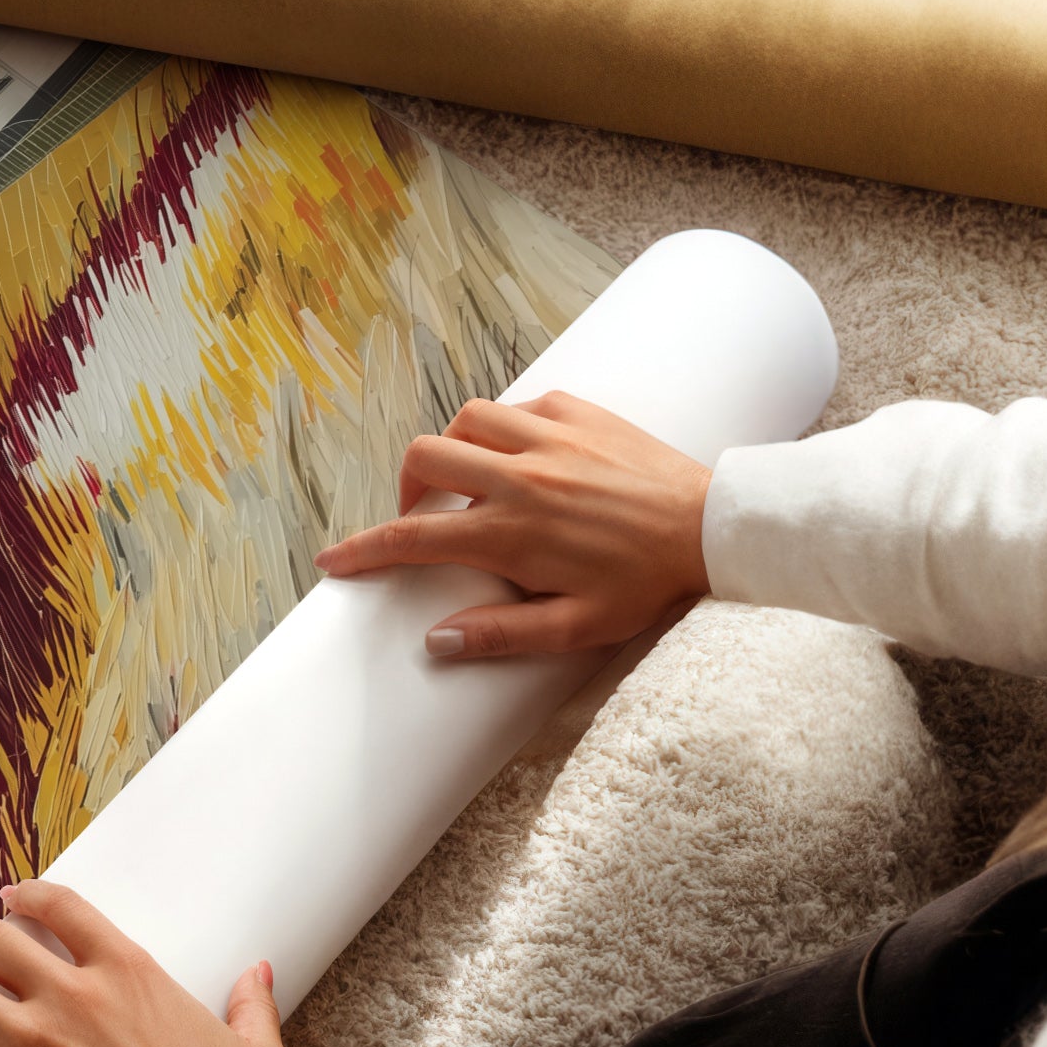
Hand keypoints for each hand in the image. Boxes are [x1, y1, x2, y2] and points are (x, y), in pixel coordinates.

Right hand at [315, 391, 711, 659]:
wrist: (712, 528)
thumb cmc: (647, 583)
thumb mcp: (577, 627)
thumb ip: (502, 634)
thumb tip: (436, 641)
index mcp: (511, 533)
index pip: (413, 539)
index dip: (363, 550)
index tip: (334, 560)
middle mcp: (520, 477)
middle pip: (424, 459)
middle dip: (406, 488)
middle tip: (422, 517)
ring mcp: (548, 437)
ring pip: (465, 420)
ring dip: (453, 449)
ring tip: (469, 480)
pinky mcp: (578, 411)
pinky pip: (518, 405)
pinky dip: (504, 428)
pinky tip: (522, 455)